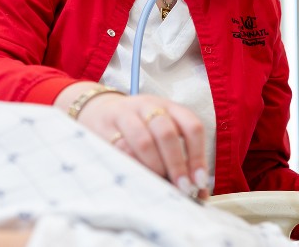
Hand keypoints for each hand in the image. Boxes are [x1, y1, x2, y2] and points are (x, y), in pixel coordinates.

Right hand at [76, 92, 209, 199]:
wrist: (98, 110)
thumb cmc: (139, 127)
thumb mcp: (162, 133)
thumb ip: (182, 159)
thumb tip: (199, 192)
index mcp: (170, 107)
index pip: (192, 127)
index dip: (198, 156)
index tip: (199, 180)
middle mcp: (149, 107)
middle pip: (167, 134)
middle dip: (177, 164)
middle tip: (181, 187)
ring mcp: (125, 115)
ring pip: (143, 141)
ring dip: (155, 166)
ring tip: (159, 183)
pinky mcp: (105, 128)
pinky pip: (120, 149)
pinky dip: (134, 166)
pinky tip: (140, 178)